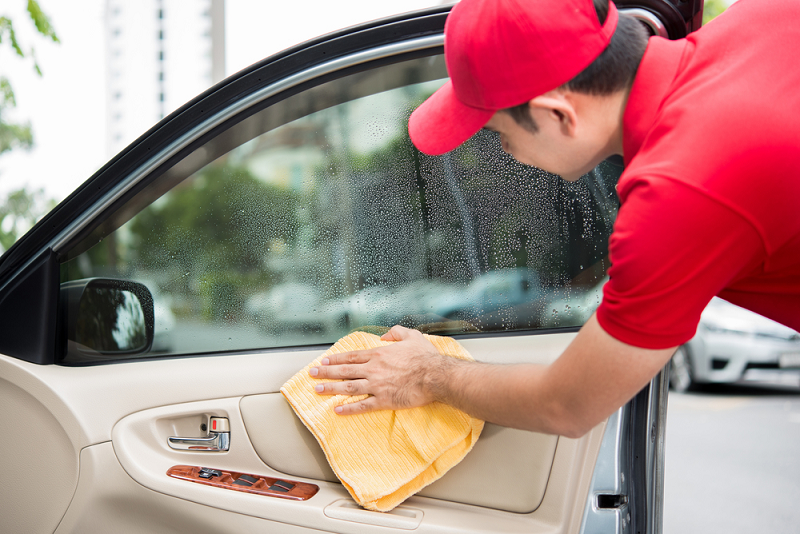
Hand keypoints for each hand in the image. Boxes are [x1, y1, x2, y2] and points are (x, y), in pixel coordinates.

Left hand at [309, 325, 446, 414]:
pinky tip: (337, 410)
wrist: (435, 376)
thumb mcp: (412, 336)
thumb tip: (386, 335)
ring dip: (331, 389)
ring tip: (317, 390)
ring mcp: (377, 386)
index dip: (335, 359)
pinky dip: (349, 408)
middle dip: (326, 373)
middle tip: (312, 374)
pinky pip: (362, 406)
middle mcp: (373, 369)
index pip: (351, 357)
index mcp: (378, 355)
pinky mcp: (384, 400)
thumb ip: (397, 332)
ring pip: (348, 387)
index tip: (323, 361)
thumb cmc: (425, 357)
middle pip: (344, 371)